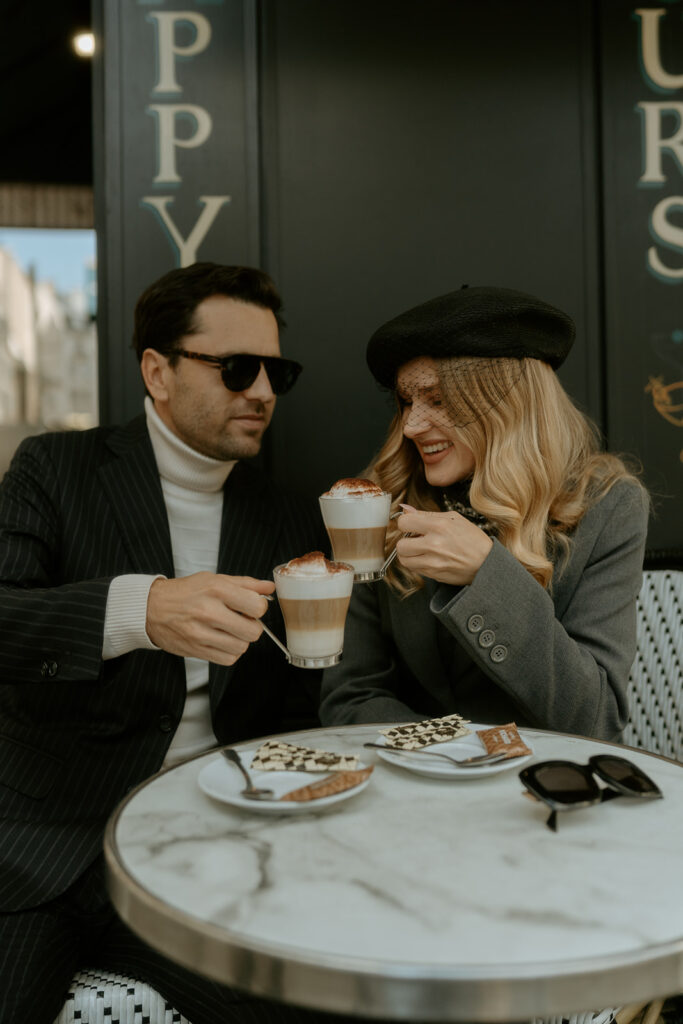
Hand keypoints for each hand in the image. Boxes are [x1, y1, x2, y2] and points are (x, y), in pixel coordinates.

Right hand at [146, 572, 275, 665]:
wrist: (151, 608)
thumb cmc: (184, 592)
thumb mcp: (214, 579)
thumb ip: (245, 583)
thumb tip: (269, 588)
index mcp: (216, 589)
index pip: (257, 606)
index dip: (259, 608)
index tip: (251, 607)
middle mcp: (208, 611)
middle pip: (253, 631)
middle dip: (253, 627)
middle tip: (243, 621)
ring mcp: (201, 633)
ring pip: (241, 647)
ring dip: (240, 640)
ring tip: (230, 631)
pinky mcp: (196, 650)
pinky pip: (227, 659)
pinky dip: (230, 653)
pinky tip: (222, 641)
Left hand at [395, 508, 492, 585]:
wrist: (487, 563)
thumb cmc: (473, 539)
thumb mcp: (454, 518)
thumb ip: (427, 514)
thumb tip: (405, 509)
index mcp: (439, 526)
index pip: (404, 523)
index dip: (406, 523)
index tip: (412, 525)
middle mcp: (434, 544)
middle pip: (400, 545)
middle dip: (406, 541)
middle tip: (416, 540)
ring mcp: (433, 562)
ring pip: (404, 559)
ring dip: (409, 554)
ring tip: (421, 550)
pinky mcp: (434, 574)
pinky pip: (414, 569)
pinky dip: (417, 563)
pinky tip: (428, 558)